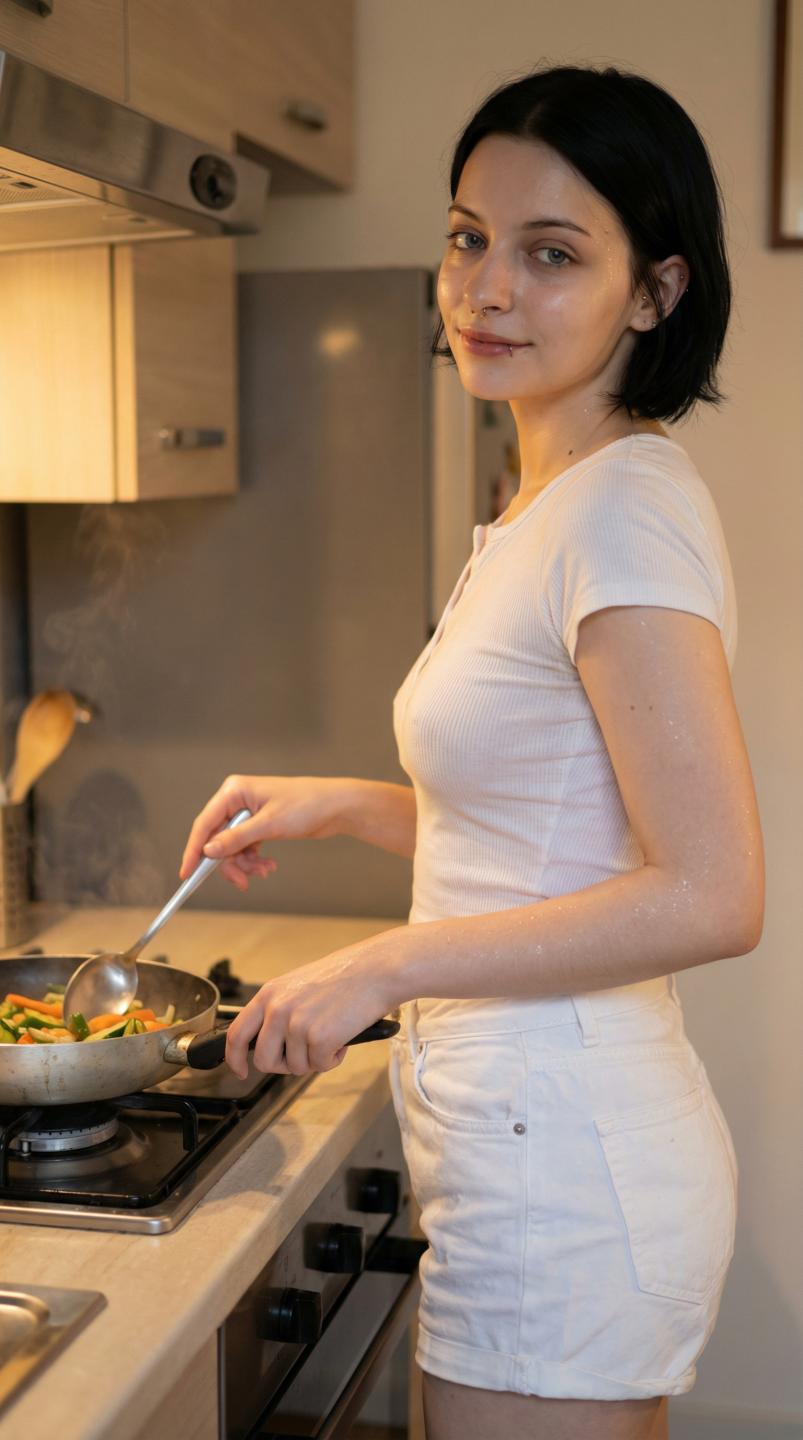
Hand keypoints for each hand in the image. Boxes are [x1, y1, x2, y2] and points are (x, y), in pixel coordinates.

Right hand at [179, 774, 350, 890]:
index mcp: (234, 791)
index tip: (187, 873)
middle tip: (243, 882)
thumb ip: (236, 839)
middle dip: (230, 863)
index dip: (194, 850)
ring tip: (266, 871)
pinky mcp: (259, 824)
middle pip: (218, 839)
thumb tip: (208, 851)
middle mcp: (237, 800)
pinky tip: (269, 866)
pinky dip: (254, 860)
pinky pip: (246, 847)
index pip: (205, 823)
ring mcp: (248, 813)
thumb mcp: (269, 825)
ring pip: (232, 847)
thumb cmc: (306, 805)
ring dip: (246, 864)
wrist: (337, 806)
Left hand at [224, 938, 396, 1077]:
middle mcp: (278, 1009)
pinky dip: (333, 1058)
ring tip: (332, 1035)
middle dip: (284, 1065)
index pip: (236, 1033)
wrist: (376, 970)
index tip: (240, 1071)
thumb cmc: (346, 976)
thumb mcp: (300, 985)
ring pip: (295, 1067)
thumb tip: (273, 1043)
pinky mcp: (318, 1038)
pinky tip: (343, 1037)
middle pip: (264, 1060)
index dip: (234, 1058)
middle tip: (306, 1054)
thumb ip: (280, 1010)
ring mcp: (296, 1025)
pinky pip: (319, 1066)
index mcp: (270, 994)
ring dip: (315, 1059)